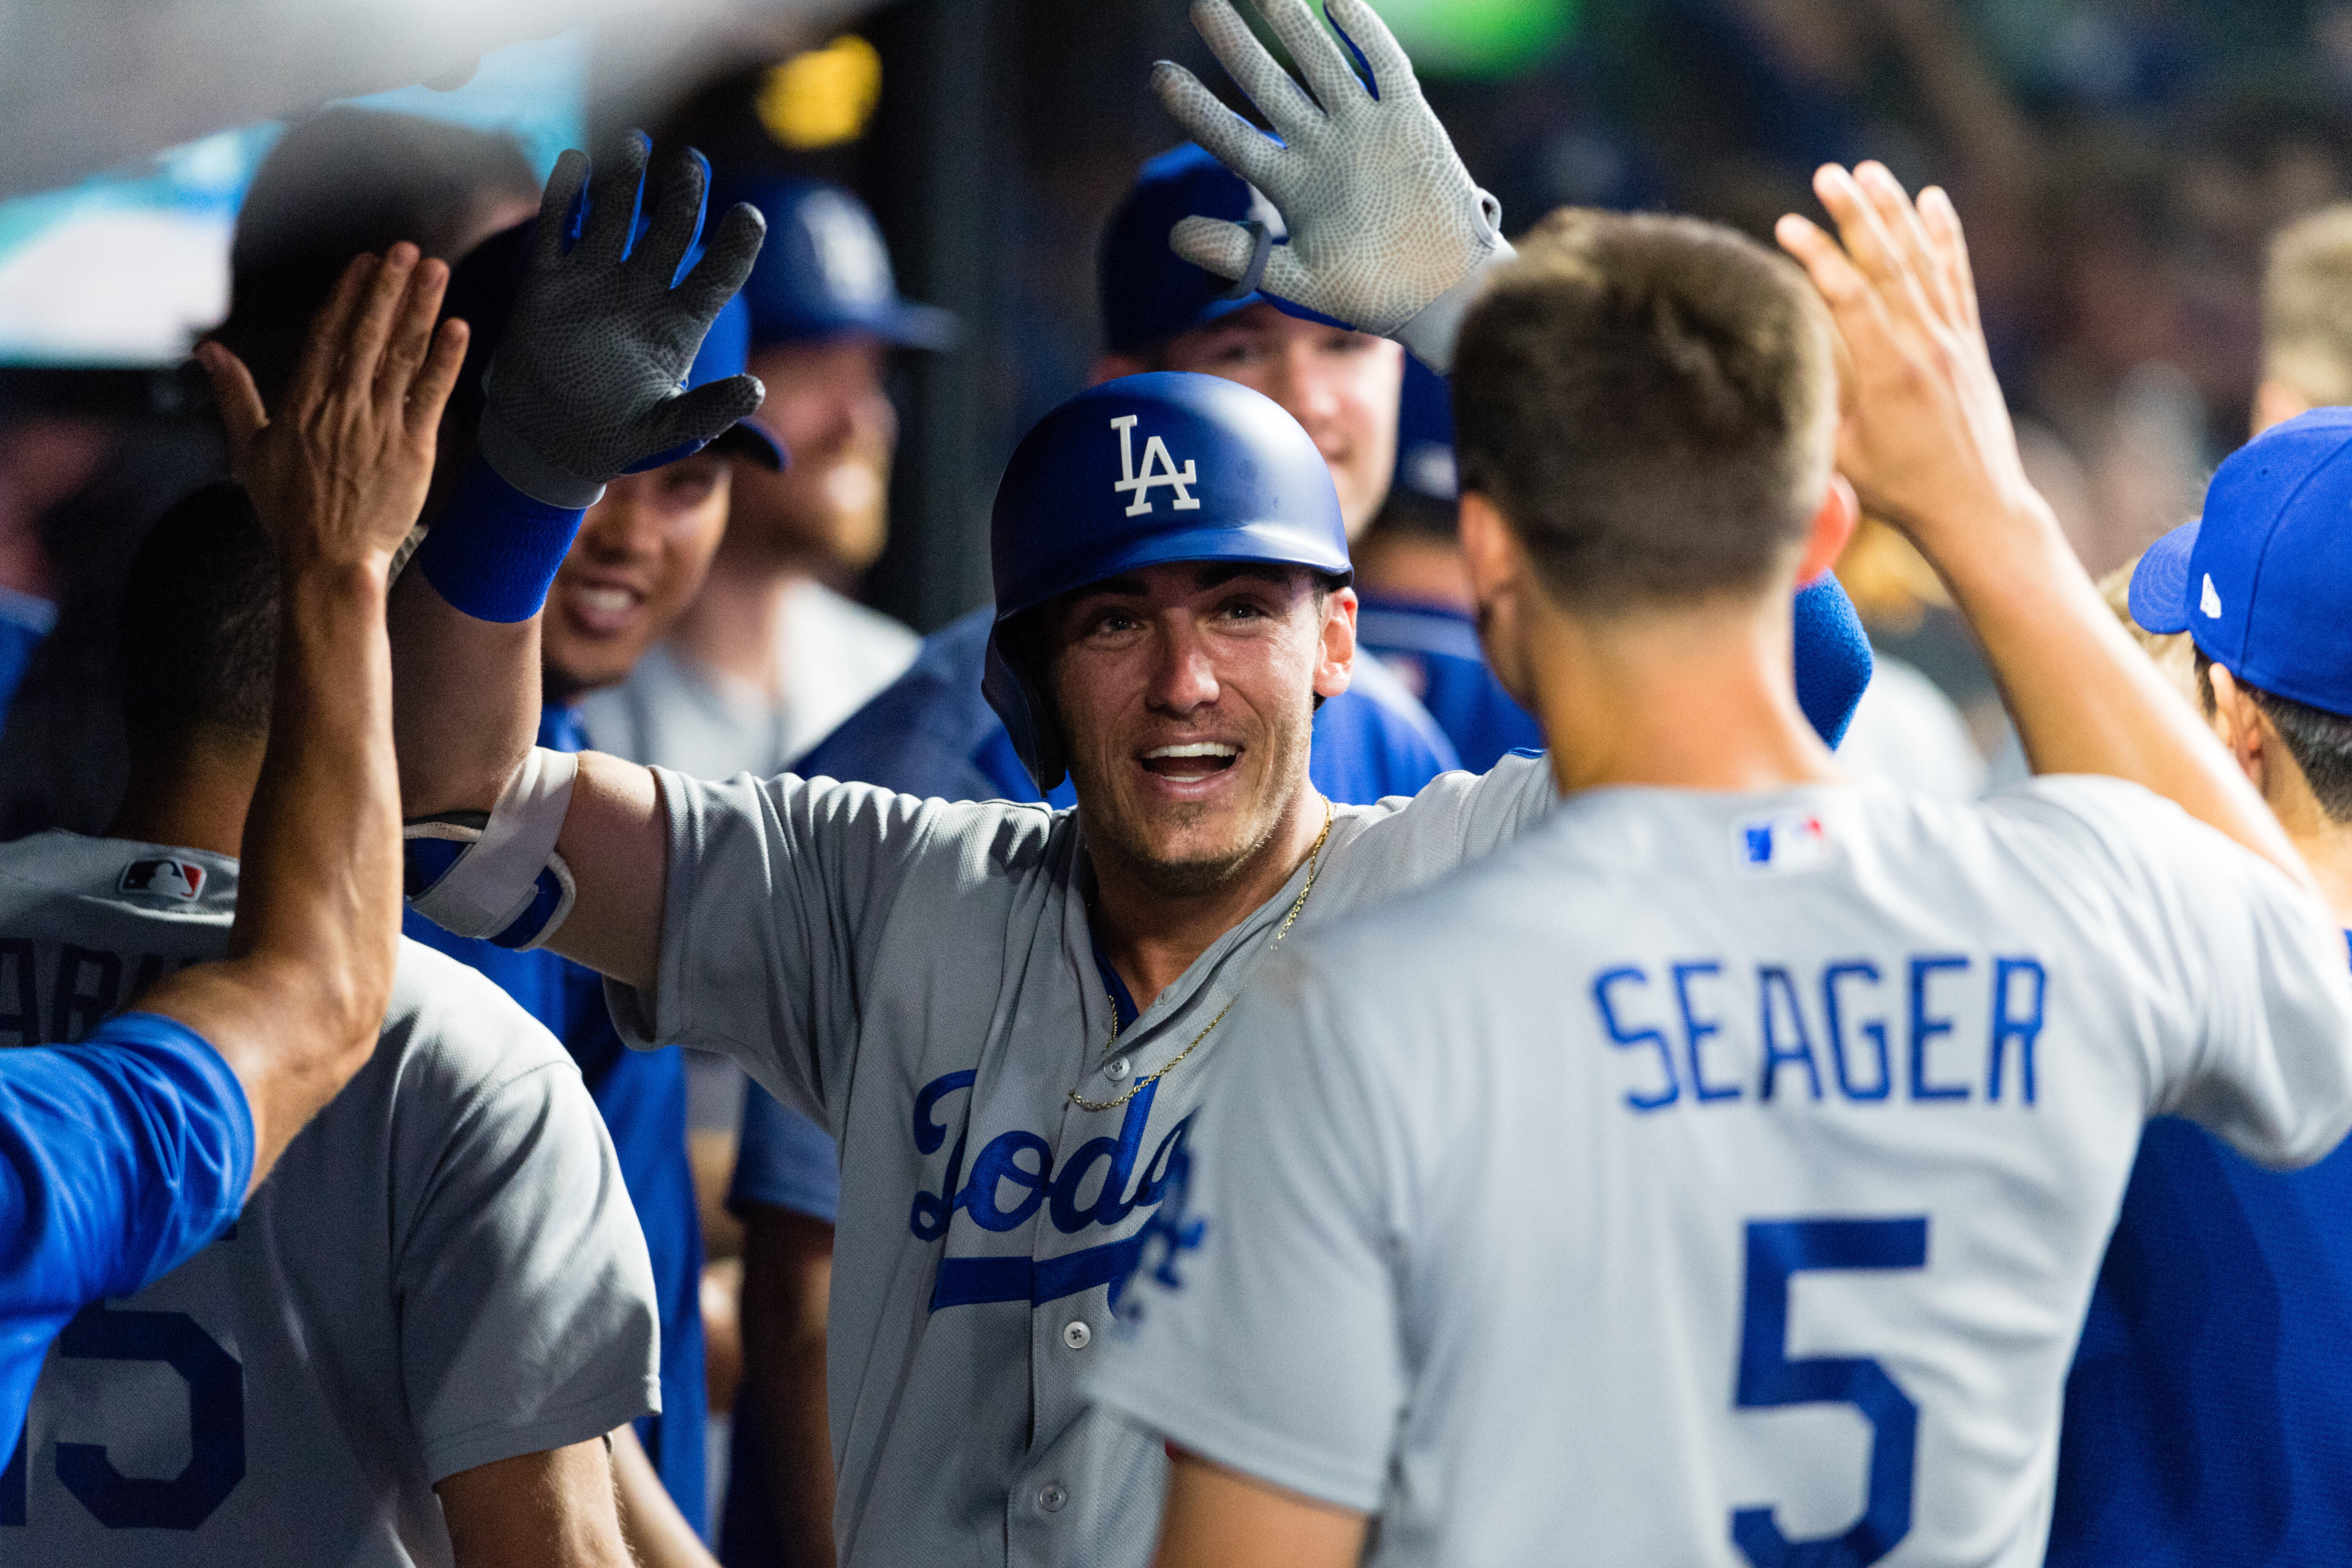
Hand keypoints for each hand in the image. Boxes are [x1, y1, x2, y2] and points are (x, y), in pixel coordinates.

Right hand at [200, 244, 467, 574]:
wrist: (329, 559)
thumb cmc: (287, 509)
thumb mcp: (248, 450)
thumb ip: (233, 395)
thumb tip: (207, 350)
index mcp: (303, 402)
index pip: (329, 334)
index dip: (349, 294)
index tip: (366, 261)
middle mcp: (343, 405)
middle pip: (369, 334)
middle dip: (389, 288)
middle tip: (408, 249)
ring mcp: (380, 425)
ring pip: (403, 356)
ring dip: (422, 311)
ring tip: (437, 271)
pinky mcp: (414, 449)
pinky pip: (432, 395)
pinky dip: (446, 361)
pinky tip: (460, 328)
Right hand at [476, 135, 765, 508]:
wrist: (550, 442)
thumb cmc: (616, 438)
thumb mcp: (667, 431)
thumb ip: (709, 412)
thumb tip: (756, 390)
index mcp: (679, 322)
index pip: (719, 274)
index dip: (736, 245)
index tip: (749, 215)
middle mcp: (642, 291)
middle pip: (671, 230)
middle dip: (683, 195)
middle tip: (692, 163)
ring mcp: (595, 281)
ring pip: (616, 216)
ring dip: (625, 180)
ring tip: (636, 143)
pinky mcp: (548, 282)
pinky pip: (557, 229)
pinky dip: (564, 196)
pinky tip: (575, 164)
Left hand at [1150, 0, 1506, 361]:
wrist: (1442, 293)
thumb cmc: (1371, 292)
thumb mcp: (1298, 280)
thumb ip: (1240, 256)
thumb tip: (1174, 236)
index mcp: (1293, 185)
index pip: (1233, 137)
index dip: (1196, 107)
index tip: (1159, 75)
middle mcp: (1322, 147)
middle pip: (1269, 86)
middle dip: (1235, 46)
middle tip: (1202, 3)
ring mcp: (1364, 129)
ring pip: (1320, 64)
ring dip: (1292, 25)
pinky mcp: (1408, 119)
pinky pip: (1383, 66)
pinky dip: (1363, 33)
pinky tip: (1335, 0)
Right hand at [1773, 162, 2056, 573]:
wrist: (1977, 507)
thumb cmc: (1900, 490)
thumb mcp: (1842, 456)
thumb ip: (1811, 409)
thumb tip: (1764, 375)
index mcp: (1890, 374)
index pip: (1850, 298)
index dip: (1817, 257)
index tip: (1787, 225)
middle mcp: (1927, 347)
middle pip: (1888, 265)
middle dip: (1855, 214)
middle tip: (1827, 173)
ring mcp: (1954, 340)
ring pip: (1923, 262)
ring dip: (1895, 212)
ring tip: (1870, 171)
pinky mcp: (1970, 342)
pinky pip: (1957, 277)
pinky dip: (1946, 237)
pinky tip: (1933, 200)